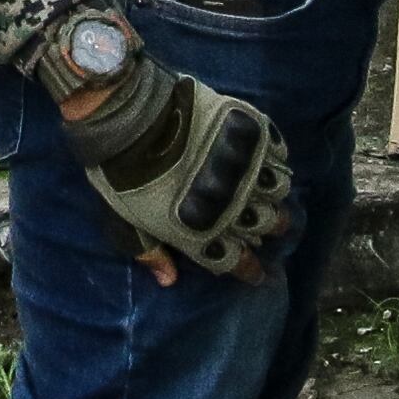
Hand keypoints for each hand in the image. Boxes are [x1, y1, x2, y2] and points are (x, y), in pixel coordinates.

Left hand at [30, 2, 292, 286]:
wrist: (129, 118)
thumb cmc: (120, 173)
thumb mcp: (124, 223)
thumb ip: (149, 252)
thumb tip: (169, 280)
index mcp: (200, 232)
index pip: (235, 261)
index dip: (249, 269)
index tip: (257, 272)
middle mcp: (231, 206)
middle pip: (267, 226)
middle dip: (269, 229)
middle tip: (266, 224)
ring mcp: (244, 167)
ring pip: (278, 190)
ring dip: (274, 194)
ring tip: (268, 191)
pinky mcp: (250, 132)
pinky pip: (278, 150)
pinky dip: (277, 155)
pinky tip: (268, 156)